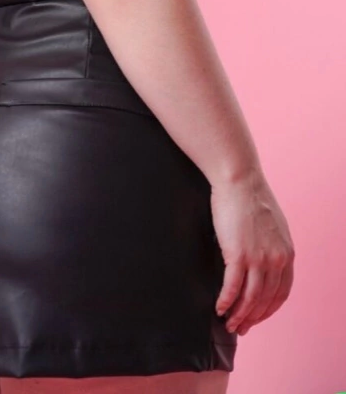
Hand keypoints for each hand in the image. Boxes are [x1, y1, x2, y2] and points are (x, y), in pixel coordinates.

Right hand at [211, 171, 294, 335]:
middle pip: (265, 300)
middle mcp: (277, 259)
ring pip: (250, 298)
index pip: (281, 293)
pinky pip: (232, 287)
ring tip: (228, 323)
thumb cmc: (250, 197)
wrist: (239, 179)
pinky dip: (226, 302)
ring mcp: (258, 258)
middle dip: (252, 318)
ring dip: (239, 315)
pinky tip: (219, 308)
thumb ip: (271, 246)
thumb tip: (261, 261)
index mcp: (287, 253)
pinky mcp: (238, 254)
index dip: (268, 310)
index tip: (256, 317)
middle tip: (240, 328)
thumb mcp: (272, 225)